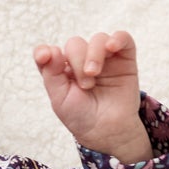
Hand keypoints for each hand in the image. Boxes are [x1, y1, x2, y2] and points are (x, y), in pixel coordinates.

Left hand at [34, 31, 151, 161]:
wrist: (107, 131)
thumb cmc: (82, 116)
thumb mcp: (59, 99)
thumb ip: (51, 75)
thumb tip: (50, 50)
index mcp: (62, 70)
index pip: (50, 53)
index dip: (44, 52)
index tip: (44, 58)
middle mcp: (82, 60)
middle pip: (75, 44)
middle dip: (77, 62)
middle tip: (85, 85)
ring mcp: (103, 58)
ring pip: (98, 39)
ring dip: (94, 54)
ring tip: (94, 75)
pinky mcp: (124, 58)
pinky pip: (123, 38)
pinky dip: (117, 38)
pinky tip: (111, 47)